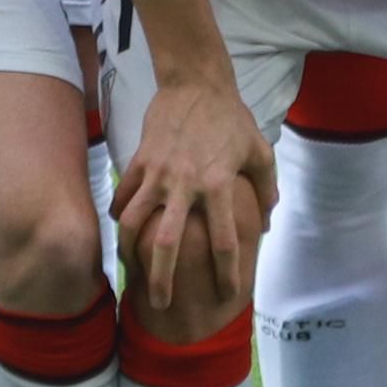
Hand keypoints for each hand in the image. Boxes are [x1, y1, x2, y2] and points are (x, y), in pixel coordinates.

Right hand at [110, 72, 275, 310]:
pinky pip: (124, 195)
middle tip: (161, 304)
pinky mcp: (139, 160)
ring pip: (134, 222)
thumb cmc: (231, 118)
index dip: (226, 273)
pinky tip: (121, 228)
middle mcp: (186, 185)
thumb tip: (265, 225)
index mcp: (219, 186)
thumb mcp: (260, 151)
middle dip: (162, 279)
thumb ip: (267, 189)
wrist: (195, 82)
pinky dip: (120, 214)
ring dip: (129, 252)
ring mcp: (158, 173)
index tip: (227, 294)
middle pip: (167, 244)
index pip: (223, 242)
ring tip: (131, 272)